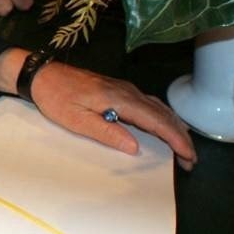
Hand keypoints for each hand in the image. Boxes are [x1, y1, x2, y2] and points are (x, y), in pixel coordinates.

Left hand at [0, 48, 197, 169]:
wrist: (42, 74)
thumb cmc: (56, 98)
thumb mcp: (76, 121)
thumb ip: (106, 132)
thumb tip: (135, 147)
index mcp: (120, 99)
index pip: (157, 120)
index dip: (175, 139)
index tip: (188, 156)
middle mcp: (128, 92)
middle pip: (163, 114)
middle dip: (180, 136)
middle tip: (190, 160)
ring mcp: (124, 89)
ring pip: (158, 107)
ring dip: (173, 127)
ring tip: (182, 148)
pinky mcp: (118, 90)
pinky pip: (149, 104)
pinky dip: (162, 117)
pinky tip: (163, 127)